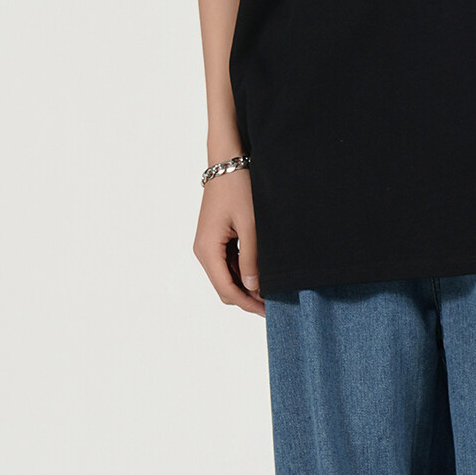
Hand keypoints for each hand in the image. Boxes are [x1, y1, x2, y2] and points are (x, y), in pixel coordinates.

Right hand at [193, 166, 264, 316]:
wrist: (228, 162)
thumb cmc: (238, 188)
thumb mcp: (250, 224)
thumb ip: (251, 257)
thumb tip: (253, 286)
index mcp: (207, 250)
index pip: (226, 288)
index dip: (247, 303)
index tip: (267, 312)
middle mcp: (203, 251)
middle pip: (224, 286)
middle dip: (247, 297)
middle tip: (272, 305)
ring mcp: (208, 245)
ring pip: (226, 276)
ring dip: (245, 285)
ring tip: (270, 291)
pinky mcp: (215, 238)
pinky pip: (227, 262)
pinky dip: (242, 271)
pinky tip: (260, 273)